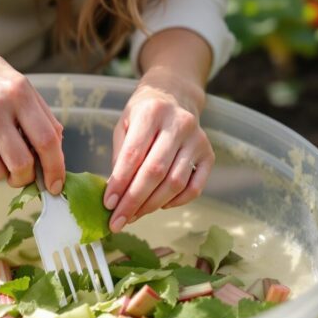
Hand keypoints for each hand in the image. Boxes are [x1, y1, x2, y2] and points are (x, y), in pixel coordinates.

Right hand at [0, 39, 64, 192]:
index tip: (56, 184)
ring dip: (3, 173)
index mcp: (19, 94)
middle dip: (27, 177)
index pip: (46, 140)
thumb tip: (57, 152)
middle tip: (25, 174)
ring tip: (0, 155)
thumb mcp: (20, 85)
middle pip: (21, 164)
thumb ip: (43, 116)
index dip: (56, 168)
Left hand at [103, 70, 214, 231]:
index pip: (133, 154)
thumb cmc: (144, 114)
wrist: (175, 96)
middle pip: (155, 172)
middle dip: (134, 201)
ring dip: (152, 205)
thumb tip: (115, 194)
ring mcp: (198, 139)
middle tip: (118, 221)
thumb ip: (120, 156)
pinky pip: (195, 187)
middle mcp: (179, 124)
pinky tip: (160, 206)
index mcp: (152, 113)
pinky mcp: (209, 154)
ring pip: (175, 183)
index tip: (108, 204)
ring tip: (134, 216)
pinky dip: (176, 202)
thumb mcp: (125, 125)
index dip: (120, 183)